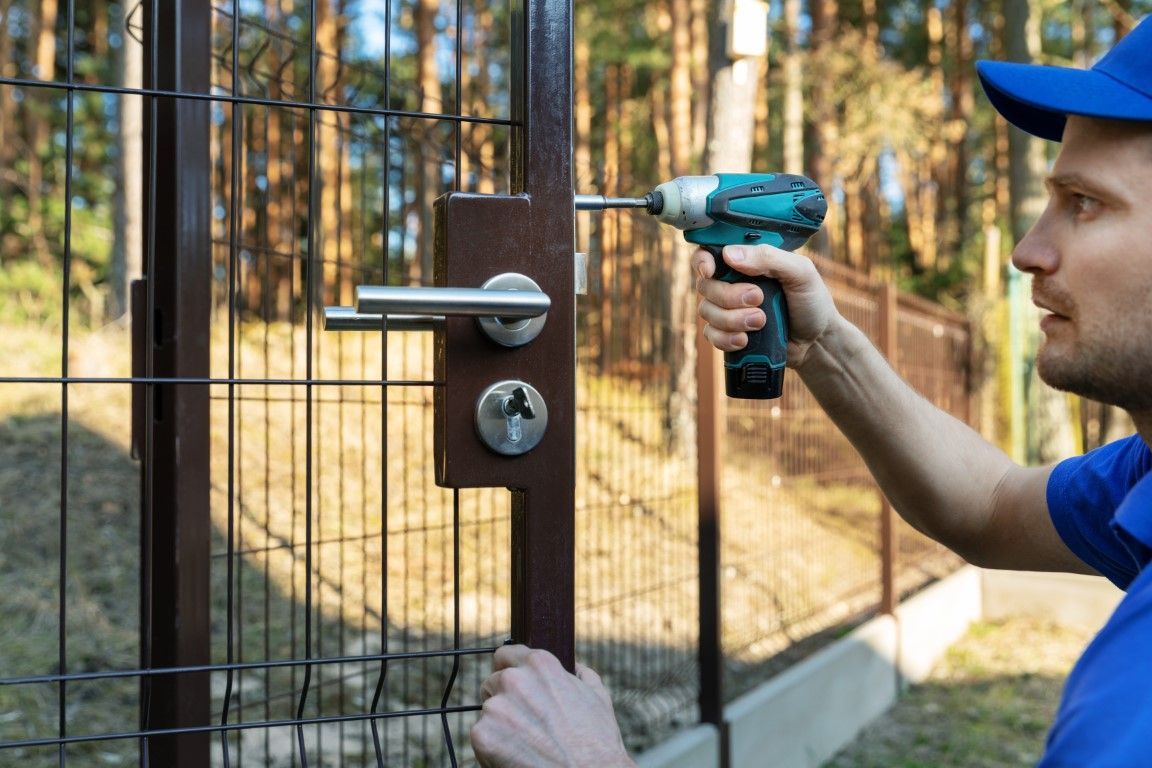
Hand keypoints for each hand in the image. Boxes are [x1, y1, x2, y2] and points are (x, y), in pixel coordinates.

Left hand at [470, 645, 634, 767]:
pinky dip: (494, 748)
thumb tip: (573, 666)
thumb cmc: (597, 743)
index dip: (508, 669)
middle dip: (505, 700)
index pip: (505, 654)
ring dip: (500, 724)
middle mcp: (514, 680)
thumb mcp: (597, 697)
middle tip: (525, 723)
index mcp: (540, 665)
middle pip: (493, 683)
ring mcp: (497, 707)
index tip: (512, 685)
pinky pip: (481, 736)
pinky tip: (517, 756)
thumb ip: (579, 674)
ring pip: (488, 711)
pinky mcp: (483, 735)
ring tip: (527, 743)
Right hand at [693, 244, 838, 368]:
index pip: (710, 253)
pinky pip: (710, 334)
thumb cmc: (812, 302)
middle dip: (729, 296)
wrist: (816, 342)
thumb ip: (769, 258)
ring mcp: (728, 309)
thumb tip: (729, 254)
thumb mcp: (800, 273)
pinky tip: (745, 340)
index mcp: (747, 262)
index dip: (703, 261)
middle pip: (706, 285)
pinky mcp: (728, 333)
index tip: (710, 272)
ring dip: (732, 320)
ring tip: (761, 322)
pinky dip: (726, 339)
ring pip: (707, 311)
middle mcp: (732, 283)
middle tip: (759, 299)